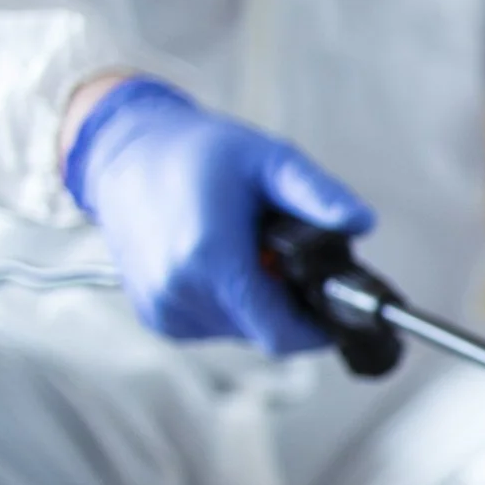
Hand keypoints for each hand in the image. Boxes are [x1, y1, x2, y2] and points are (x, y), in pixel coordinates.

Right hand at [62, 77, 373, 354]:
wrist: (124, 153)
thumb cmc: (197, 152)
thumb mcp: (269, 159)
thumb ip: (317, 194)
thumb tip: (360, 222)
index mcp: (209, 258)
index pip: (282, 332)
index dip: (318, 327)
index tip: (333, 307)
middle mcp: (179, 291)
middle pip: (265, 330)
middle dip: (287, 303)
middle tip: (283, 258)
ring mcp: (163, 308)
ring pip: (240, 330)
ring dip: (256, 302)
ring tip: (246, 251)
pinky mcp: (155, 315)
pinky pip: (213, 324)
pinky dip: (228, 302)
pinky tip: (220, 262)